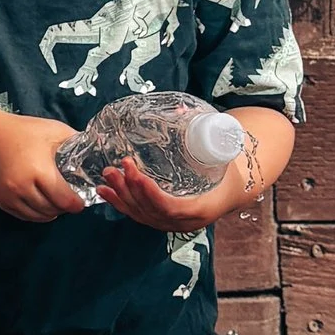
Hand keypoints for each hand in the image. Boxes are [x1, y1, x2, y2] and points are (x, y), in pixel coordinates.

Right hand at [0, 111, 89, 223]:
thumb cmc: (25, 132)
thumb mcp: (54, 131)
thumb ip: (77, 143)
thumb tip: (100, 151)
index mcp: (39, 170)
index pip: (64, 201)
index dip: (77, 204)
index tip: (81, 199)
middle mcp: (23, 187)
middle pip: (53, 210)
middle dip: (65, 207)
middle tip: (70, 199)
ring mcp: (10, 196)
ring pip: (39, 216)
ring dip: (52, 212)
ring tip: (57, 201)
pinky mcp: (2, 201)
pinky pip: (25, 216)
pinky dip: (37, 214)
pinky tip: (42, 203)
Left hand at [97, 128, 264, 232]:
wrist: (232, 189)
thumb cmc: (227, 169)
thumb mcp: (222, 153)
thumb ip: (206, 135)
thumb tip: (181, 111)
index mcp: (201, 208)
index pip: (171, 207)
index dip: (151, 194)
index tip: (135, 176)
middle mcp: (184, 221)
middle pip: (150, 210)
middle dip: (130, 190)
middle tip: (115, 168)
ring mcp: (171, 223)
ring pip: (141, 214)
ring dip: (121, 195)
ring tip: (106, 175)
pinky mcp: (161, 220)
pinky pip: (138, 214)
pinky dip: (120, 203)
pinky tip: (103, 191)